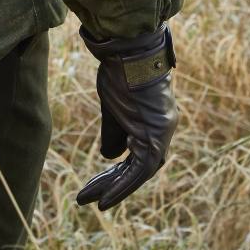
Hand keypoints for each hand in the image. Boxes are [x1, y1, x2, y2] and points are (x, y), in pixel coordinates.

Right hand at [75, 22, 177, 210]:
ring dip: (114, 187)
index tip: (98, 186)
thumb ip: (114, 132)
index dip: (116, 173)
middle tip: (87, 197)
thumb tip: (110, 158)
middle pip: (137, 168)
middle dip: (112, 183)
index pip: (134, 156)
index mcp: (152, 123)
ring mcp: (162, 134)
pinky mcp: (158, 135)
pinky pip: (140, 170)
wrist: (129, 50)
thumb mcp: (113, 107)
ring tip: (89, 199)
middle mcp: (161, 131)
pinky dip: (122, 185)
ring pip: (139, 173)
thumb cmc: (120, 72)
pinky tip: (105, 197)